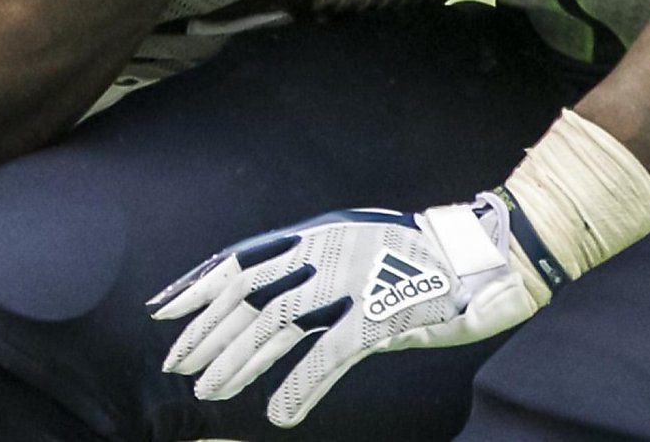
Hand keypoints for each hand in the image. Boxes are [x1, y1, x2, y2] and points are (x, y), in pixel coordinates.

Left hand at [151, 195, 557, 428]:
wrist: (487, 259)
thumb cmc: (421, 259)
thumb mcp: (356, 253)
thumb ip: (314, 274)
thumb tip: (267, 304)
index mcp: (316, 236)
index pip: (240, 260)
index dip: (198, 285)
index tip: (162, 310)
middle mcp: (326, 253)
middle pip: (248, 295)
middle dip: (206, 332)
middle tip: (176, 365)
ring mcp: (352, 283)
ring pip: (277, 326)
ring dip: (238, 362)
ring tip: (209, 392)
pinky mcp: (381, 316)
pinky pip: (328, 356)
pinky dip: (299, 387)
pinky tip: (278, 414)